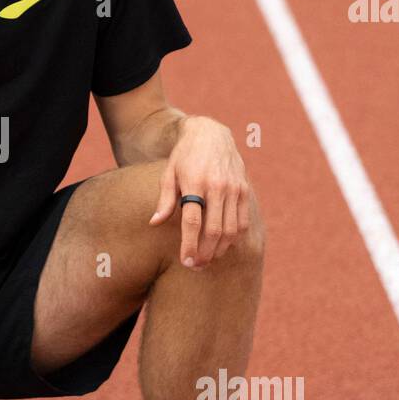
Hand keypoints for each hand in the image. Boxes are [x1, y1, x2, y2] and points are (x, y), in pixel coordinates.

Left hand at [148, 116, 250, 268]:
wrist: (210, 133)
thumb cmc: (184, 156)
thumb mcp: (169, 173)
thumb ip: (164, 200)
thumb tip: (154, 223)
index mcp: (195, 183)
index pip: (193, 222)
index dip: (190, 245)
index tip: (186, 261)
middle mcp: (217, 186)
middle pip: (214, 230)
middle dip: (205, 253)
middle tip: (196, 266)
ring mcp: (234, 188)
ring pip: (231, 230)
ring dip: (220, 249)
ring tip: (208, 259)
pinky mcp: (244, 190)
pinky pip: (242, 221)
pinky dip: (234, 238)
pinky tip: (223, 246)